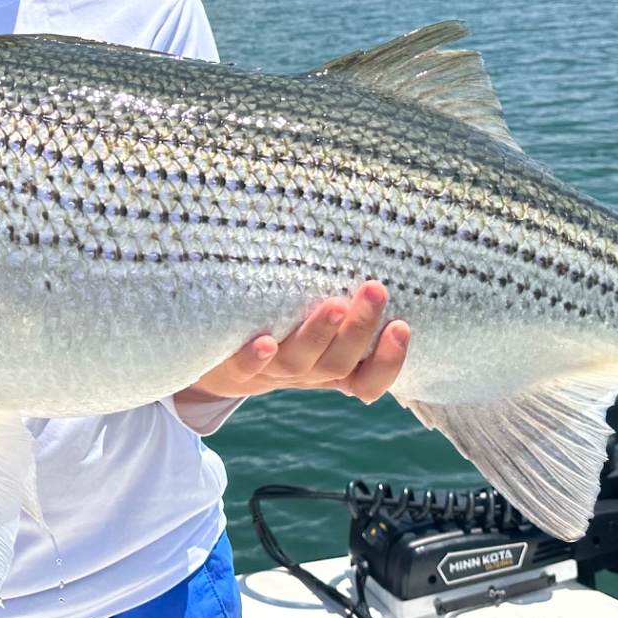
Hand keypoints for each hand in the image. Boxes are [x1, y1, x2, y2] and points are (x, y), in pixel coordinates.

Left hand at [177, 281, 409, 405]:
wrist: (215, 364)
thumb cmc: (279, 328)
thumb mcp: (313, 321)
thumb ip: (338, 296)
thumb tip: (368, 239)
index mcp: (331, 367)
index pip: (369, 378)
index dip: (389, 361)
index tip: (402, 326)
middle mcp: (306, 374)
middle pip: (339, 363)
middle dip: (359, 329)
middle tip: (375, 291)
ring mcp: (270, 372)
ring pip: (299, 363)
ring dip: (318, 335)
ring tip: (334, 305)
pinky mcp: (233, 368)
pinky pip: (246, 367)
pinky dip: (256, 356)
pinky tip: (266, 342)